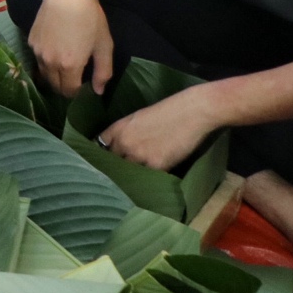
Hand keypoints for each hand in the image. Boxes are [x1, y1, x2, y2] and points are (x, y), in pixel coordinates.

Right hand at [29, 0, 114, 96]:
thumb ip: (103, 72)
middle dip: (64, 86)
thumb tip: (98, 91)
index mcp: (69, 65)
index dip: (77, 92)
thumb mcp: (104, 46)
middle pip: (54, 86)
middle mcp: (49, 62)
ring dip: (54, 75)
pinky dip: (46, 61)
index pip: (69, 92)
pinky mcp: (31, 41)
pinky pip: (38, 60)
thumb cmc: (90, 19)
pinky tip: (55, 49)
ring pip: (44, 74)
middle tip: (75, 77)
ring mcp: (37, 52)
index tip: (83, 85)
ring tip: (64, 65)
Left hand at [101, 84, 221, 170]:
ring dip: (133, 175)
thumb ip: (125, 133)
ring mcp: (139, 155)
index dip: (102, 153)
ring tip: (136, 179)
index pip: (100, 146)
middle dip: (117, 166)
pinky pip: (148, 177)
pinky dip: (150, 178)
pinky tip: (152, 181)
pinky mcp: (156, 166)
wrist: (192, 113)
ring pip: (129, 172)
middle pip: (113, 162)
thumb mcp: (138, 118)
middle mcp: (124, 143)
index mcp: (118, 129)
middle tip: (121, 172)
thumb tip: (119, 147)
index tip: (104, 159)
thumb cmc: (167, 111)